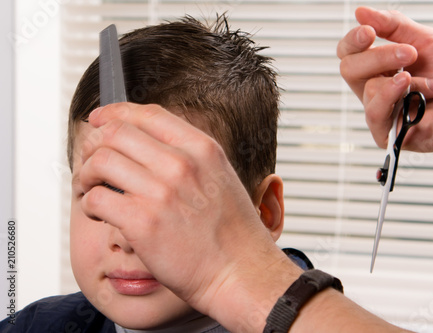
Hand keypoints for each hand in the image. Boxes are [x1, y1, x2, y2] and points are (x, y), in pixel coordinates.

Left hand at [78, 103, 294, 326]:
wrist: (240, 272)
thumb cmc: (232, 232)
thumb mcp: (221, 177)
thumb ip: (189, 157)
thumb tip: (148, 144)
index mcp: (202, 149)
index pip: (147, 113)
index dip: (115, 112)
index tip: (99, 120)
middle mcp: (182, 164)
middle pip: (116, 133)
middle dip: (93, 145)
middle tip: (90, 163)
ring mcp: (162, 192)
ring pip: (100, 161)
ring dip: (86, 174)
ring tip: (91, 189)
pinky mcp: (143, 223)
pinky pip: (96, 198)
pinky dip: (88, 204)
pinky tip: (98, 213)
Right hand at [337, 7, 432, 168]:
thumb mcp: (425, 40)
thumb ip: (391, 26)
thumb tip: (360, 13)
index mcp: (380, 69)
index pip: (348, 54)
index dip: (353, 41)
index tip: (369, 32)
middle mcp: (376, 90)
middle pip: (349, 69)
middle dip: (380, 56)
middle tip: (410, 53)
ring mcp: (380, 111)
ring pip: (367, 87)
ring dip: (404, 80)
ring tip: (431, 84)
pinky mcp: (385, 133)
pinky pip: (374, 111)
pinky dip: (394, 95)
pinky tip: (413, 92)